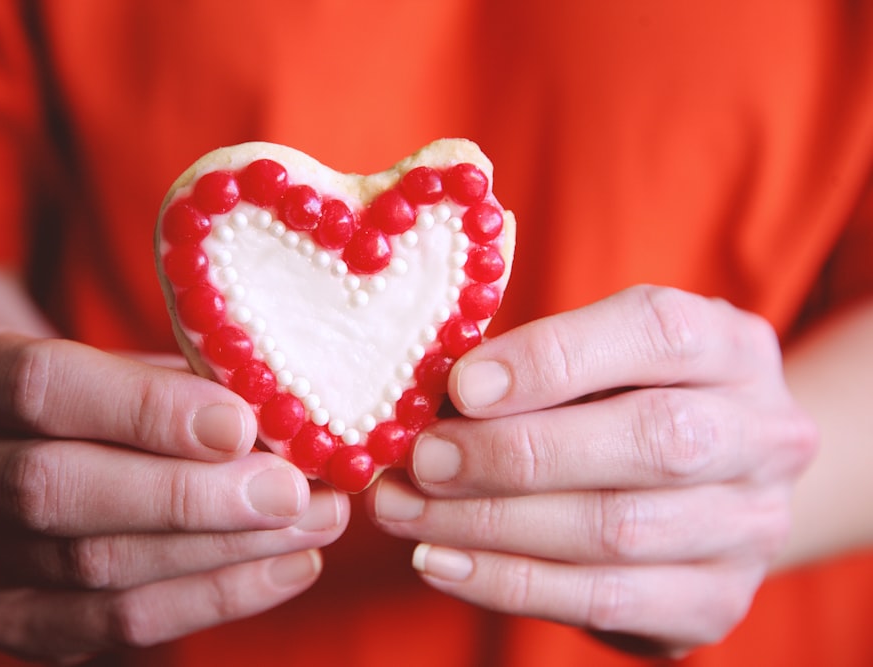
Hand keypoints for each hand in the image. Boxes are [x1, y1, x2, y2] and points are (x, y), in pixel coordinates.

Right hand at [0, 333, 348, 663]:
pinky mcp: (11, 619)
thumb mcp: (123, 361)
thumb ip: (185, 384)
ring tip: (315, 523)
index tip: (240, 423)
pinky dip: (215, 597)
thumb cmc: (90, 391)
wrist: (17, 446)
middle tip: (291, 491)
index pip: (41, 388)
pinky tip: (288, 567)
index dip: (145, 409)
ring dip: (224, 551)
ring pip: (95, 567)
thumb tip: (284, 423)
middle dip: (191, 496)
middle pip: (58, 489)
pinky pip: (116, 624)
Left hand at [369, 285, 816, 656]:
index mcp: (732, 348)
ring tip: (405, 512)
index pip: (657, 334)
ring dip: (490, 524)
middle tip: (423, 460)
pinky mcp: (714, 602)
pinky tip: (440, 561)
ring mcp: (750, 527)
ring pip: (617, 530)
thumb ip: (537, 364)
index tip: (462, 385)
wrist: (713, 486)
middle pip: (650, 440)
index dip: (553, 359)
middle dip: (515, 454)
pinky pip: (603, 599)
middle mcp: (764, 435)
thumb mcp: (602, 357)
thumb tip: (431, 396)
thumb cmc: (630, 400)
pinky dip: (507, 582)